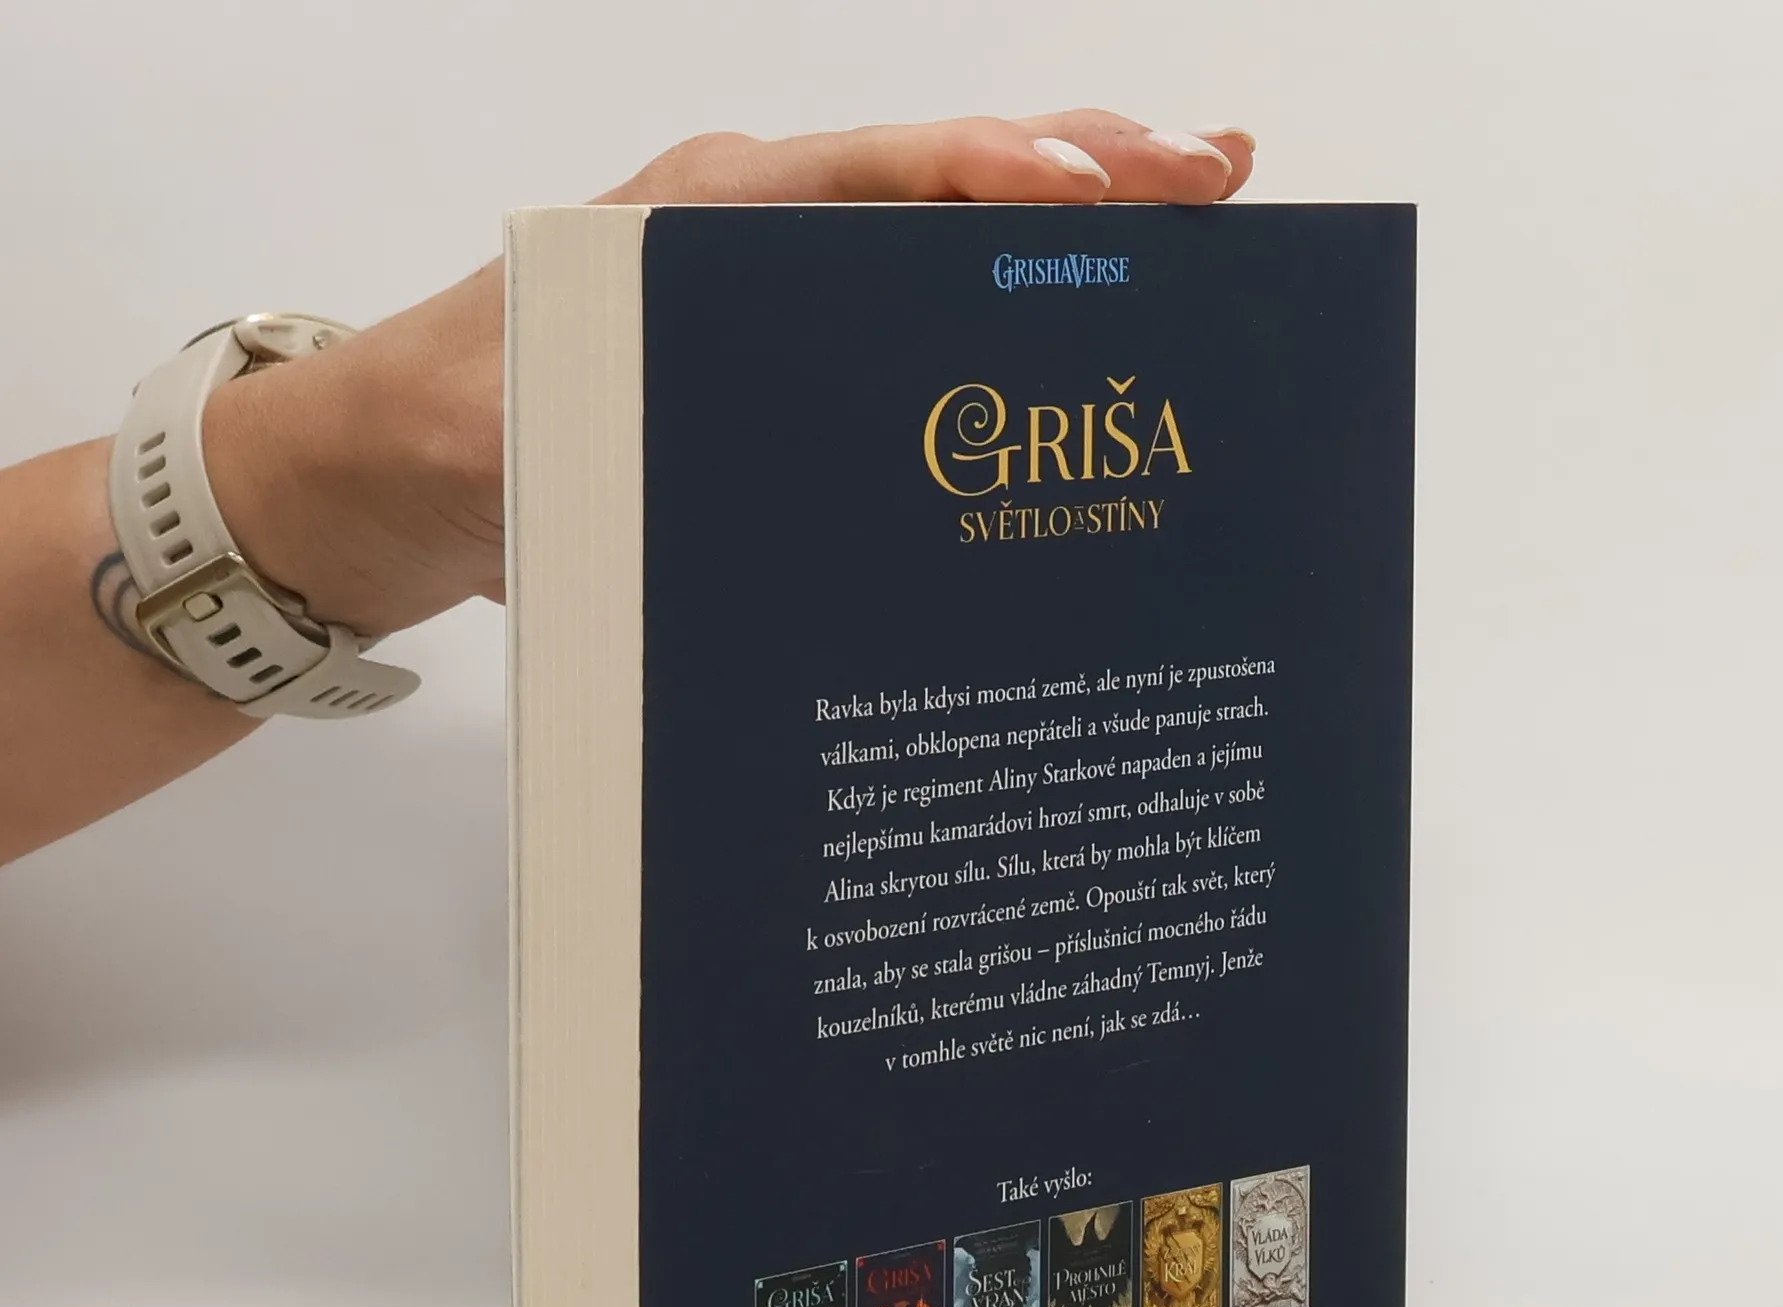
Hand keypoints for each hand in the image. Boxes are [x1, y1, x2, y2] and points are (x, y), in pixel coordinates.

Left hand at [200, 111, 1254, 639]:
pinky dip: (1007, 320)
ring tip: (1201, 232)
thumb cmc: (437, 432)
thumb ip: (560, 430)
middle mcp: (755, 241)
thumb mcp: (486, 437)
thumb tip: (654, 451)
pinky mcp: (785, 371)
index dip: (988, 178)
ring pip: (946, 250)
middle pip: (941, 188)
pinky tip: (1084, 348)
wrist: (388, 479)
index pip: (869, 176)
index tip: (1097, 195)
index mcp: (697, 225)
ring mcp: (778, 302)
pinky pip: (917, 328)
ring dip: (1070, 242)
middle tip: (1220, 176)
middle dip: (1082, 176)